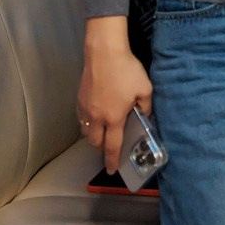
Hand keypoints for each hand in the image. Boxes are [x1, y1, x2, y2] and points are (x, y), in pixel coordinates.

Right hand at [77, 43, 153, 174]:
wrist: (104, 54)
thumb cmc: (127, 71)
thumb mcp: (145, 89)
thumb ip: (146, 106)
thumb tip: (145, 116)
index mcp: (114, 118)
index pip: (112, 146)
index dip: (112, 160)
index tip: (111, 170)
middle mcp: (97, 117)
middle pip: (95, 142)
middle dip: (101, 149)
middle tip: (109, 150)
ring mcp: (85, 109)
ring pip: (86, 132)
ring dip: (93, 137)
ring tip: (102, 135)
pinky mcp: (79, 100)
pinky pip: (81, 119)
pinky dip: (87, 124)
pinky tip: (93, 119)